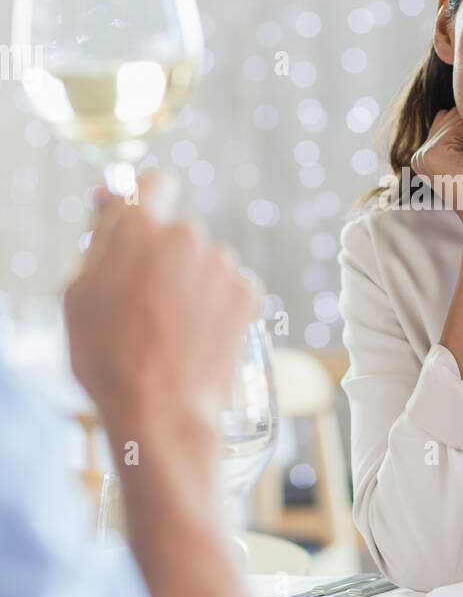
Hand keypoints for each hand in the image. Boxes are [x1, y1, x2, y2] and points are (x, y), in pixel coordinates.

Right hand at [64, 171, 272, 596]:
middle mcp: (187, 234)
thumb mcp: (80, 294)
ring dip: (192, 285)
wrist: (161, 413)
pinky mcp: (248, 292)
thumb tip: (112, 193)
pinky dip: (217, 307)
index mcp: (138, 225)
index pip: (153, 183)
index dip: (145, 203)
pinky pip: (229, 288)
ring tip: (169, 334)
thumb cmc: (108, 357)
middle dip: (164, 259)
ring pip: (204, 263)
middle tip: (143, 306)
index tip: (141, 228)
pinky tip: (196, 339)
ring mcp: (222, 263)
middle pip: (177, 233)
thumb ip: (99, 235)